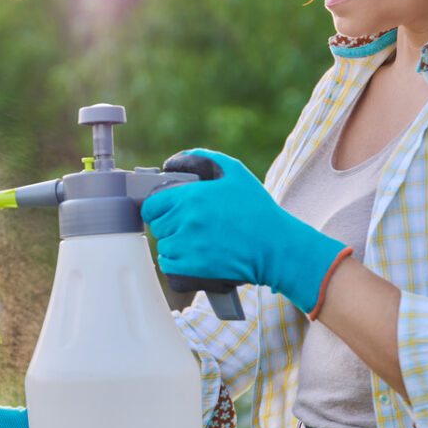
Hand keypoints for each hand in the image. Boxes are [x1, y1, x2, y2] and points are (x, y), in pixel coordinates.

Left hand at [140, 149, 349, 314]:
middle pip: (157, 226)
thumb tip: (173, 162)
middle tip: (188, 226)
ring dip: (174, 244)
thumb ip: (203, 159)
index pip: (151, 205)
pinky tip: (192, 256)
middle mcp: (185, 220)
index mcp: (191, 196)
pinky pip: (168, 265)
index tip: (166, 211)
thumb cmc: (257, 210)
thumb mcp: (235, 173)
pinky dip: (176, 262)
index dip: (156, 208)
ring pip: (163, 246)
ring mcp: (188, 246)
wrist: (276, 247)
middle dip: (169, 225)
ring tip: (195, 241)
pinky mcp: (192, 267)